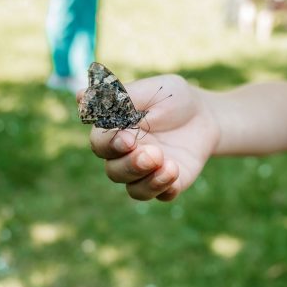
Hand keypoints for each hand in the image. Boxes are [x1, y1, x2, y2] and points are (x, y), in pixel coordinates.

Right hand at [80, 74, 219, 200]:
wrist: (205, 115)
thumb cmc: (172, 98)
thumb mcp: (152, 90)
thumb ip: (121, 97)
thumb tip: (80, 96)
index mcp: (116, 132)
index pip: (100, 143)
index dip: (110, 144)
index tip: (128, 138)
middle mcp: (126, 156)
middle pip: (114, 171)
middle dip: (130, 165)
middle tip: (152, 153)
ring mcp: (146, 172)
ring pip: (134, 189)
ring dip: (148, 180)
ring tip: (167, 164)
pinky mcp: (167, 183)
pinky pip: (160, 195)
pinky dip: (165, 188)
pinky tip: (175, 172)